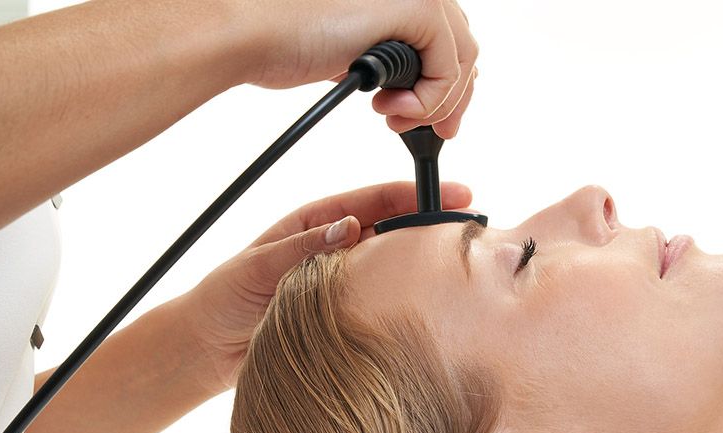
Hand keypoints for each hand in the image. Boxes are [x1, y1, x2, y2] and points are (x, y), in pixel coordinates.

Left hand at [176, 181, 472, 391]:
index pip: (377, 200)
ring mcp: (345, 282)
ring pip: (393, 267)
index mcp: (318, 223)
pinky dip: (407, 300)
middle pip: (395, 230)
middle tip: (472, 231)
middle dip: (433, 226)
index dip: (417, 194)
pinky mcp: (347, 314)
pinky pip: (383, 302)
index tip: (456, 193)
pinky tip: (431, 306)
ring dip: (423, 265)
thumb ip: (302, 247)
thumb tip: (349, 225)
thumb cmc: (224, 300)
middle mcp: (337, 248)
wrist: (206, 351)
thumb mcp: (257, 267)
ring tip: (461, 268)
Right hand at [237, 0, 478, 138]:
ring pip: (462, 59)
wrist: (258, 37)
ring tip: (396, 117)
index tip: (441, 121)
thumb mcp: (359, 54)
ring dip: (435, 103)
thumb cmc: (293, 43)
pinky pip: (447, 67)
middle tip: (434, 131)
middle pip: (464, 48)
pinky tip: (389, 107)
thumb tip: (423, 84)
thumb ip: (394, 61)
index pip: (452, 39)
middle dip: (452, 99)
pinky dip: (427, 99)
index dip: (453, 86)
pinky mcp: (414, 7)